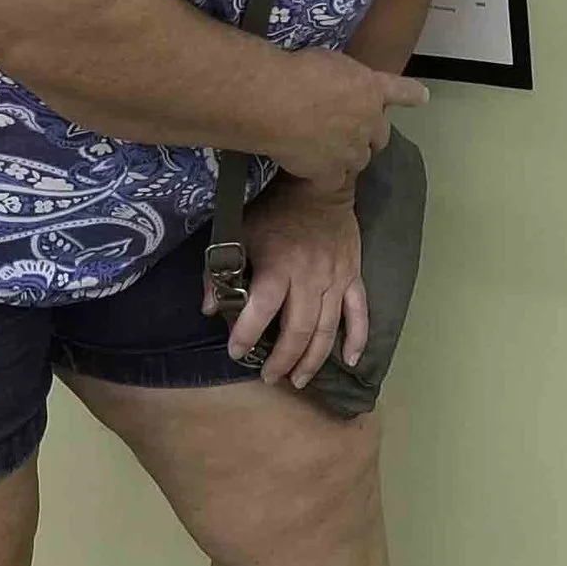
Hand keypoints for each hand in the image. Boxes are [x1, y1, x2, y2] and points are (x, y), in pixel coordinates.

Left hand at [209, 182, 368, 388]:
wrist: (320, 186)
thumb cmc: (275, 210)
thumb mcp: (240, 232)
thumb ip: (219, 270)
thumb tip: (207, 308)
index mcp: (278, 266)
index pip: (262, 309)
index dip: (247, 334)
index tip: (236, 352)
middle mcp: (309, 278)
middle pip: (298, 330)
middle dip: (283, 360)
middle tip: (270, 378)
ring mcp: (335, 280)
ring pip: (327, 330)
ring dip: (313, 360)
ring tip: (299, 380)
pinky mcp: (353, 277)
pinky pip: (359, 313)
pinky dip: (356, 339)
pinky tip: (348, 361)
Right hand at [255, 49, 427, 187]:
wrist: (275, 99)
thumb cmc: (297, 71)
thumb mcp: (330, 62)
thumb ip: (342, 80)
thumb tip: (336, 89)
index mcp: (371, 88)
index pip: (401, 92)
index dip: (412, 95)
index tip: (422, 97)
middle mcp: (369, 121)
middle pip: (379, 137)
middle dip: (368, 136)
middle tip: (343, 130)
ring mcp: (352, 150)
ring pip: (358, 161)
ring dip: (346, 157)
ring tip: (321, 149)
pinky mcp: (331, 172)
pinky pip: (333, 180)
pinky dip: (324, 176)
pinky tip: (309, 170)